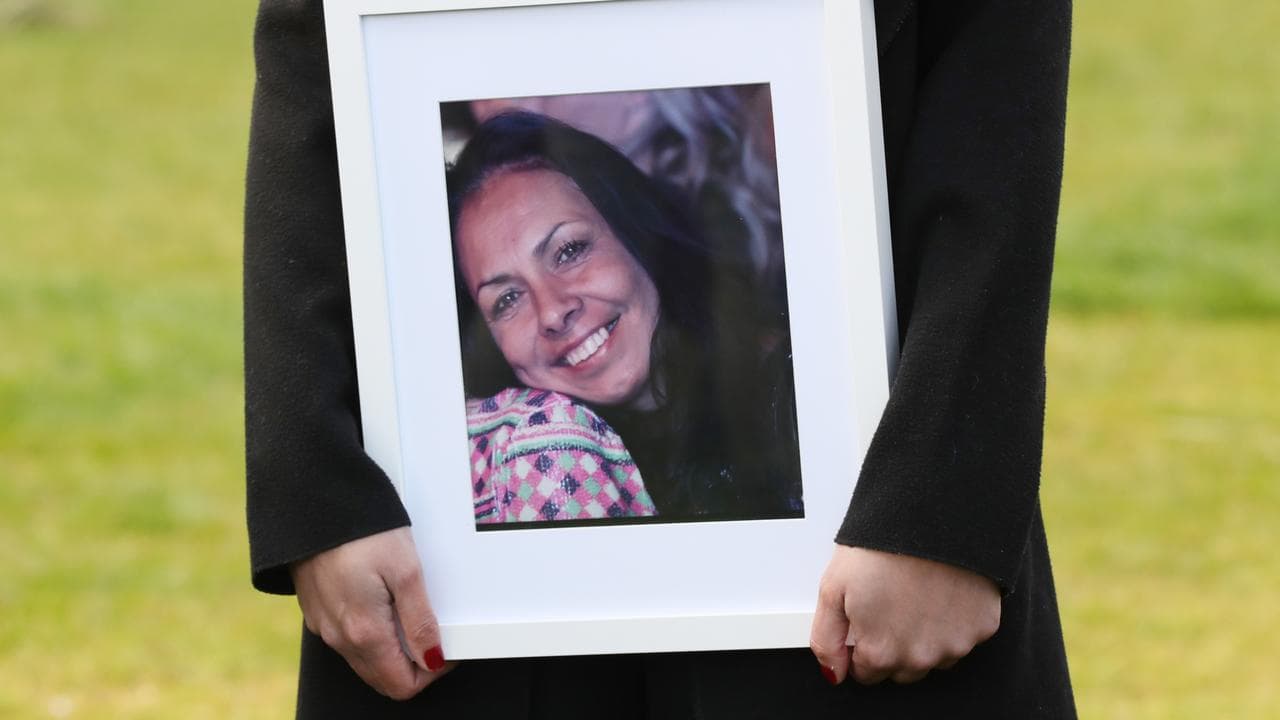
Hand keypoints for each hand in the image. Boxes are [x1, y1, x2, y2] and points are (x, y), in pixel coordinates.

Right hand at [290, 527, 455, 699]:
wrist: (314, 502)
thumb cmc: (361, 530)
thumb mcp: (406, 570)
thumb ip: (420, 620)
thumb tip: (433, 658)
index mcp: (364, 632)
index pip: (401, 685)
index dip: (431, 672)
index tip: (445, 647)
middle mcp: (339, 637)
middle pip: (383, 677)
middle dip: (413, 663)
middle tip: (431, 629)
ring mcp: (325, 626)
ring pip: (365, 659)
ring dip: (392, 647)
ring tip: (407, 607)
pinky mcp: (316, 611)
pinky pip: (348, 638)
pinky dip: (370, 631)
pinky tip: (381, 599)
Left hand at [809, 546, 1000, 684]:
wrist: (931, 517)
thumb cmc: (880, 548)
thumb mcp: (833, 588)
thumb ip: (827, 638)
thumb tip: (833, 672)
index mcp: (881, 653)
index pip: (867, 673)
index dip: (863, 645)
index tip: (867, 619)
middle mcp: (920, 658)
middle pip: (901, 669)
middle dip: (893, 645)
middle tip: (891, 603)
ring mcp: (955, 645)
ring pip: (934, 657)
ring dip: (924, 637)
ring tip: (916, 594)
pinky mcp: (982, 627)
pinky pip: (964, 636)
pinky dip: (953, 621)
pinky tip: (942, 591)